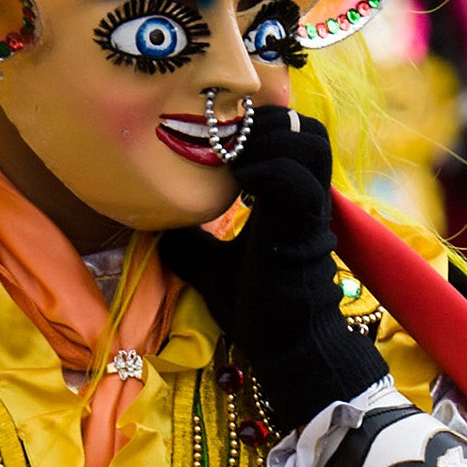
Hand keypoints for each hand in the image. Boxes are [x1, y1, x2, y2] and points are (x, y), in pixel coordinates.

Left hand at [161, 104, 389, 433]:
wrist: (286, 345)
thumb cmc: (257, 309)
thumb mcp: (214, 268)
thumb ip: (193, 244)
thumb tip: (157, 230)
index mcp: (289, 198)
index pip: (291, 136)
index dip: (261, 125)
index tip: (223, 140)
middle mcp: (305, 196)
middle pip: (306, 128)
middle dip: (266, 121)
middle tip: (228, 141)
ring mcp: (308, 209)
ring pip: (309, 142)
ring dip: (268, 138)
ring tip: (234, 157)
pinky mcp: (303, 227)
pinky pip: (294, 178)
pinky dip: (266, 168)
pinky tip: (239, 181)